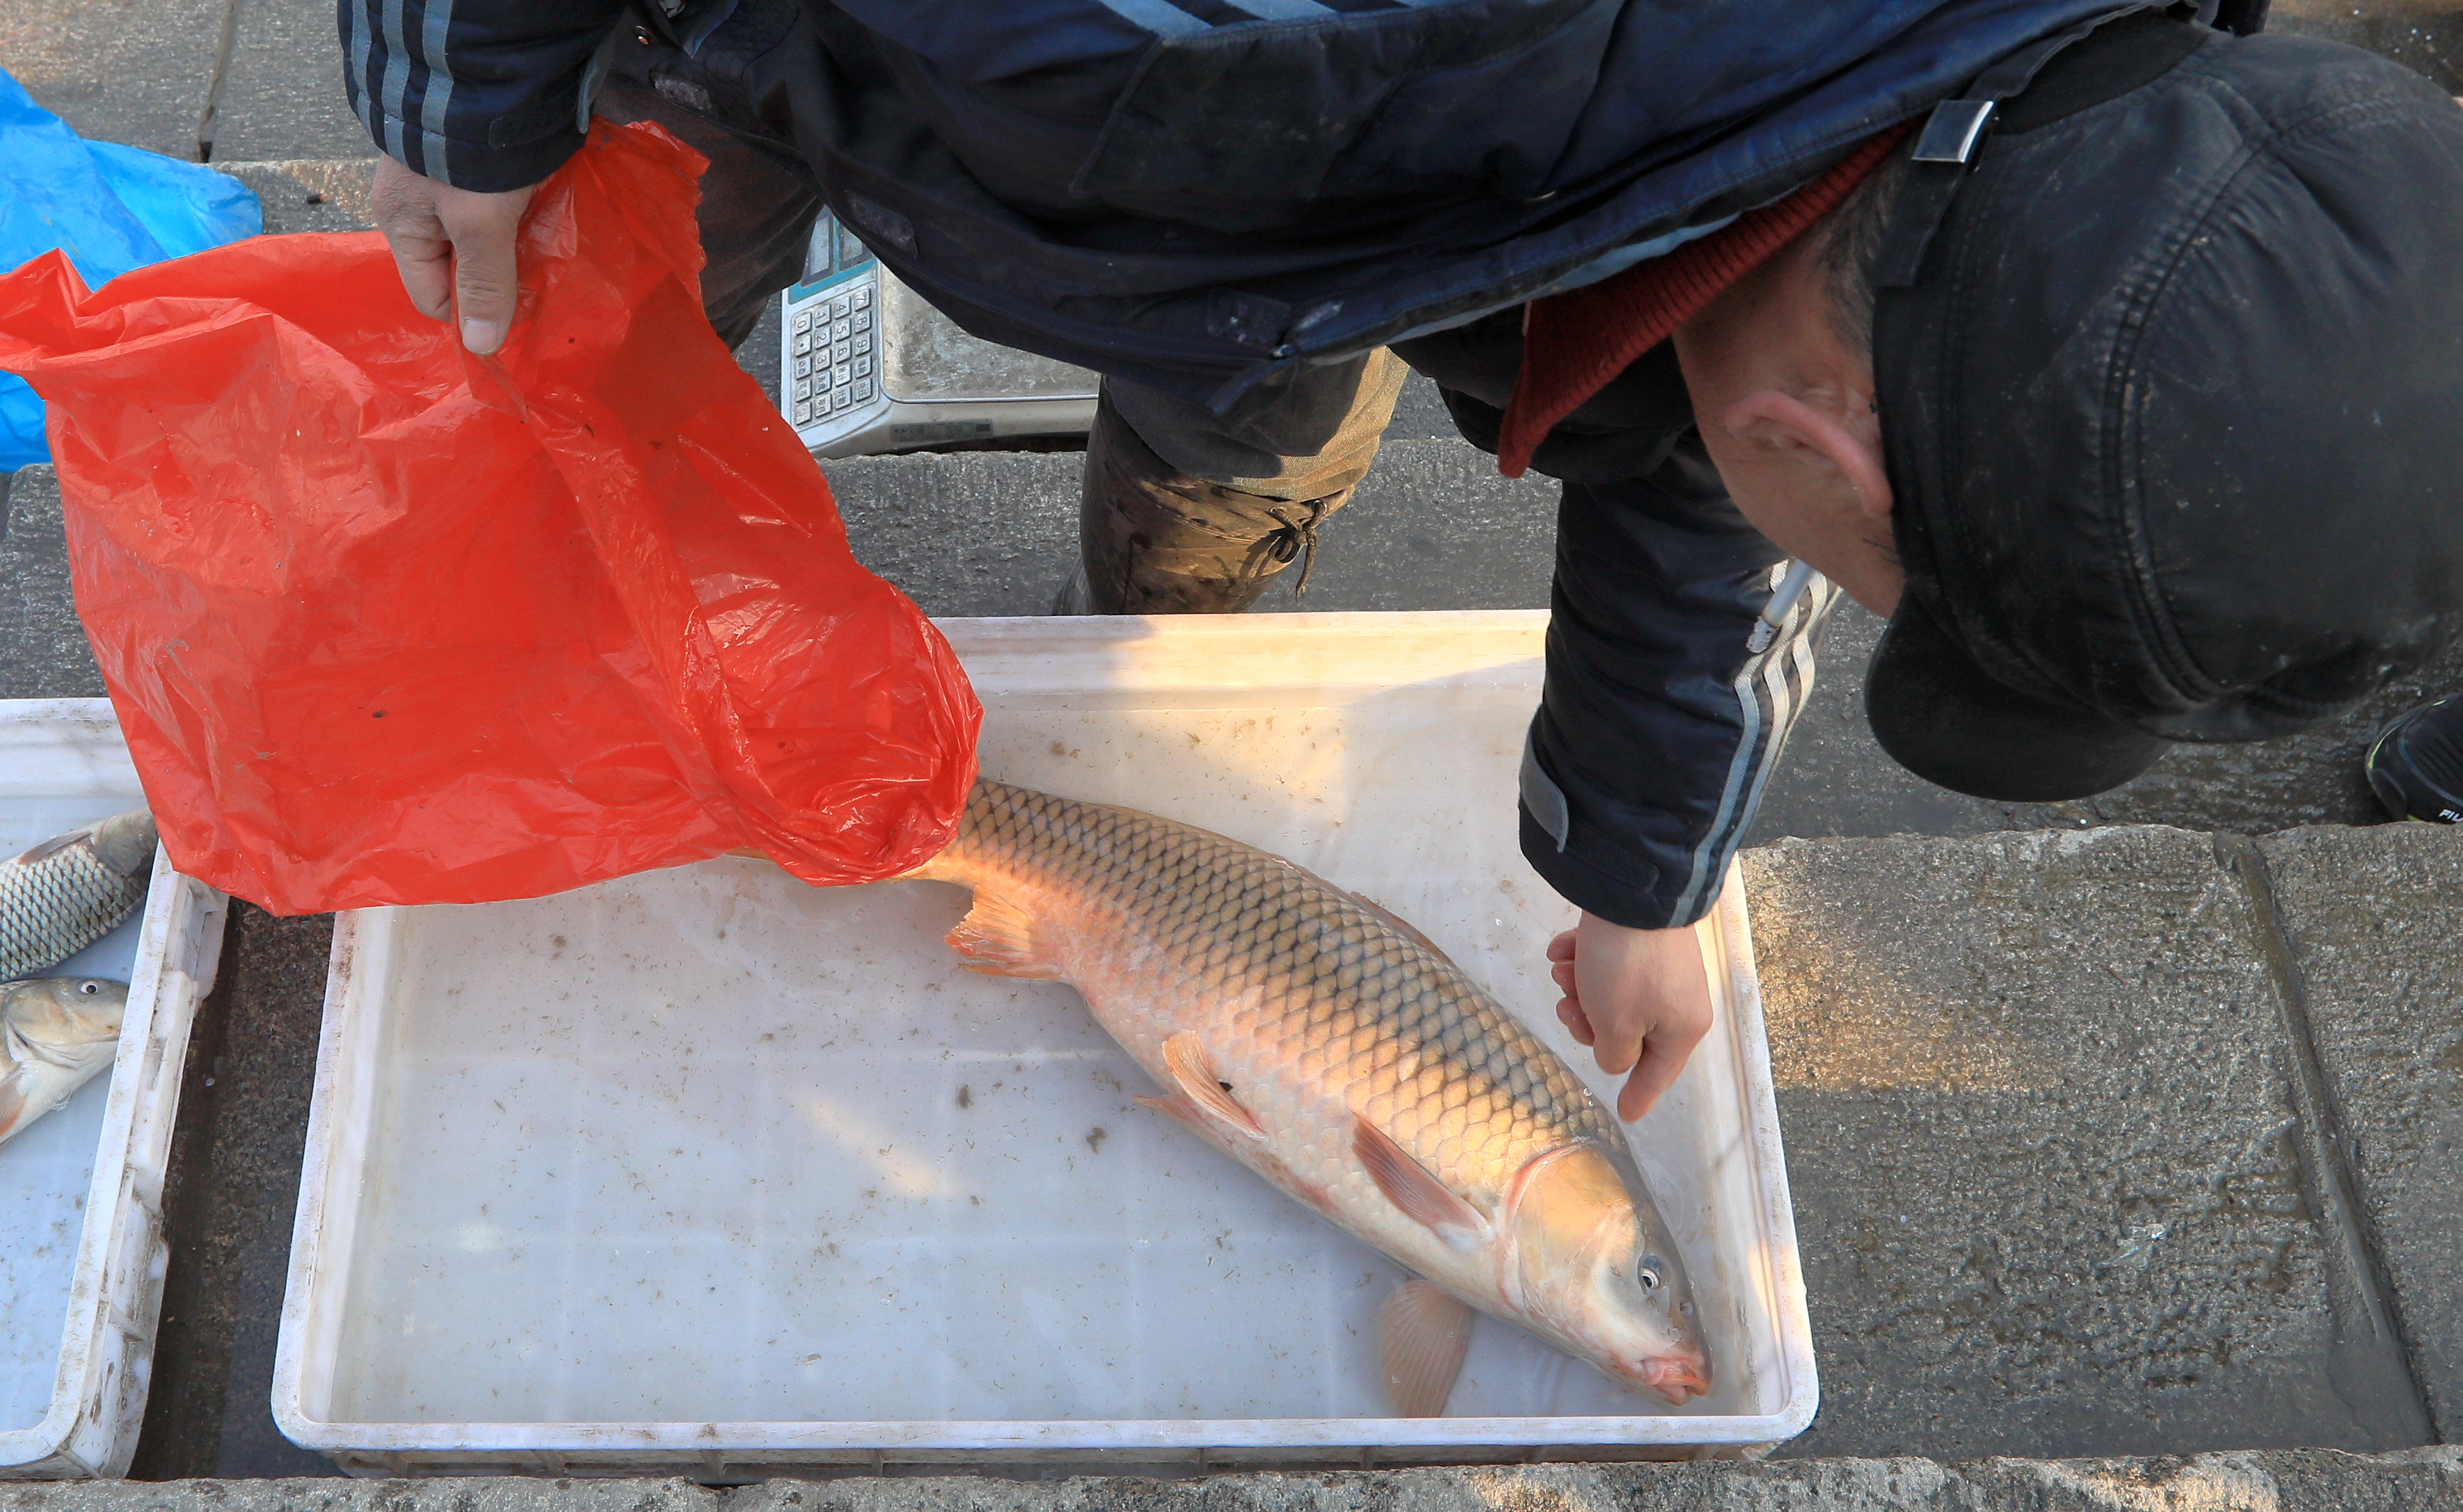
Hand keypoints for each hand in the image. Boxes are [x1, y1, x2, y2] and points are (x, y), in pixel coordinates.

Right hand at [370, 156, 536, 355]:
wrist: (485, 73)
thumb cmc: (471, 154)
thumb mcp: (480, 225)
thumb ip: (484, 283)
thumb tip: (481, 348)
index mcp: (402, 226)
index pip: (434, 298)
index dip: (473, 312)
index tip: (516, 316)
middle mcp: (418, 209)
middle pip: (460, 271)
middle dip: (498, 282)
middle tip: (540, 283)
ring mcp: (446, 188)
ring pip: (483, 242)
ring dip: (515, 252)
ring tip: (547, 252)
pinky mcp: (474, 169)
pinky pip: (498, 213)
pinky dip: (522, 222)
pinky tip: (546, 220)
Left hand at [1547, 912, 1711, 1120]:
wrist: (1632, 894)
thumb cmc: (1626, 969)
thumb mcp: (1615, 1024)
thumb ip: (1614, 1053)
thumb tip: (1618, 1055)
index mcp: (1680, 1029)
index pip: (1657, 1074)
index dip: (1639, 1095)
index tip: (1628, 1114)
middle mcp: (1677, 1001)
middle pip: (1624, 1031)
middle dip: (1588, 1020)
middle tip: (1565, 1006)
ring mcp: (1661, 969)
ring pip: (1611, 995)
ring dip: (1579, 986)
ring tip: (1561, 969)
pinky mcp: (1644, 941)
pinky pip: (1611, 963)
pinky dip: (1584, 959)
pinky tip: (1563, 949)